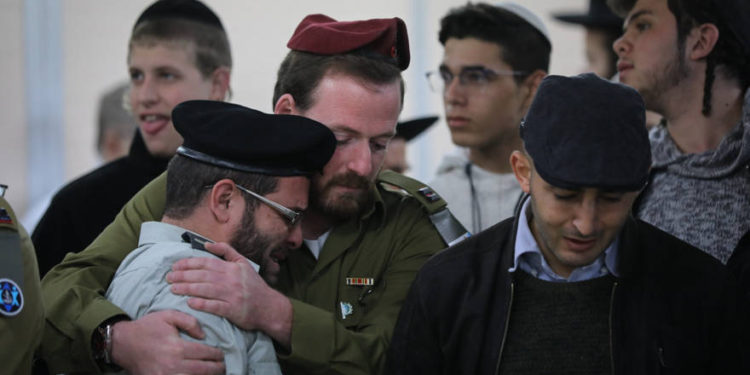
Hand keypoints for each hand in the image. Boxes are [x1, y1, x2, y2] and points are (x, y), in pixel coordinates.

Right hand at [110, 310, 224, 374]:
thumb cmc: (148, 327)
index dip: (217, 355)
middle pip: (203, 370)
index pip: (205, 354)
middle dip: (217, 368)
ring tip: (214, 373)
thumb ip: (190, 321)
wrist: (123, 343)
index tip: (221, 355)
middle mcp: (173, 364)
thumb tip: (203, 335)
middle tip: (222, 366)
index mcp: (177, 347)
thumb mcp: (169, 315)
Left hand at [167, 242, 292, 346]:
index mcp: (232, 268)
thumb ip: (226, 251)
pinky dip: (202, 304)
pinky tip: (190, 303)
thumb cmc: (254, 286)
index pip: (206, 262)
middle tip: (168, 278)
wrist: (270, 307)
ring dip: (187, 288)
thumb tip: (206, 243)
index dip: (189, 263)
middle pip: (203, 275)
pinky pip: (214, 306)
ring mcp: (232, 295)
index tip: (175, 266)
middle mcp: (231, 279)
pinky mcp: (233, 310)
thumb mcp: (243, 264)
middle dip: (183, 276)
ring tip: (173, 289)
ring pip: (206, 289)